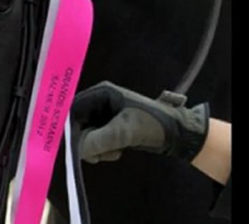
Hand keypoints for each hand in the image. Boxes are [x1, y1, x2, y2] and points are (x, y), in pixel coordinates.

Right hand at [72, 81, 209, 163]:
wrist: (178, 133)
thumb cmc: (152, 124)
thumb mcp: (125, 131)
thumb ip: (99, 139)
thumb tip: (77, 149)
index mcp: (102, 93)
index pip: (73, 108)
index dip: (69, 126)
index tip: (70, 145)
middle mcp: (100, 101)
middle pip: (79, 123)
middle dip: (86, 141)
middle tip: (96, 155)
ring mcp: (106, 115)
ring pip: (87, 134)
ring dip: (96, 147)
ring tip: (113, 153)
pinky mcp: (111, 127)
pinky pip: (96, 139)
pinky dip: (103, 149)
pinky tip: (117, 152)